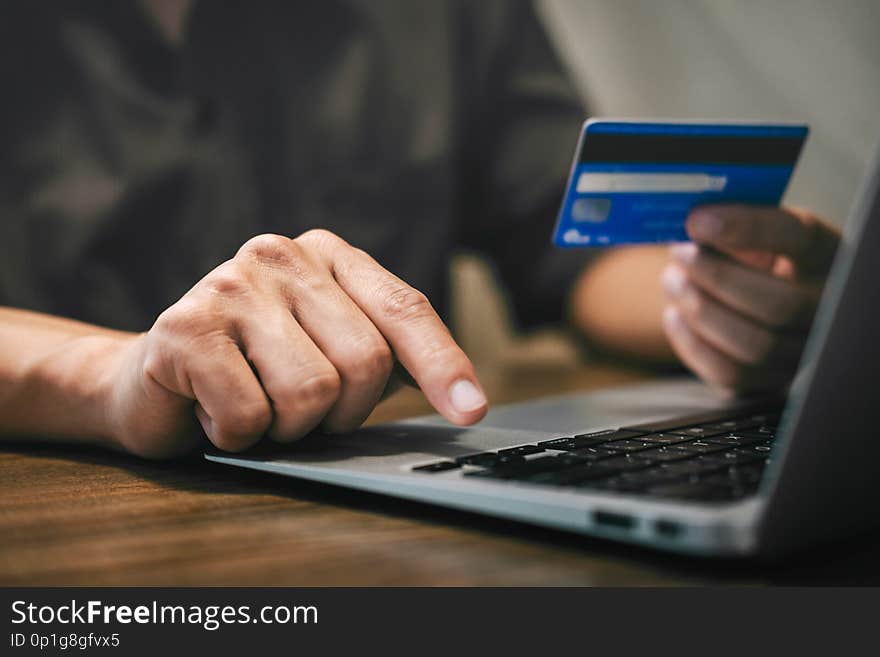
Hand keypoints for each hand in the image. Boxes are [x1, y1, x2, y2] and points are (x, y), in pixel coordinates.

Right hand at [103, 230, 486, 457]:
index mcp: (329, 256)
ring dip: (288, 427)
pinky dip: (239, 436)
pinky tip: (213, 410)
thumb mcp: (329, 354)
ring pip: (312, 393)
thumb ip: (385, 356)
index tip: (470, 410)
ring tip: (255, 403)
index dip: (442, 363)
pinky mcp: (186, 326)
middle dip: (340, 412)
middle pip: (365, 362)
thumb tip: (465, 396)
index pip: (404, 309)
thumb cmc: (255, 374)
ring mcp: (231, 284)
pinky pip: (250, 416)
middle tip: (299, 411)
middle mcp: (282, 255)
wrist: (150, 384)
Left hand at [661, 205, 839, 393]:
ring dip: (701, 312)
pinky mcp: (769, 381)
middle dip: (718, 279)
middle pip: (780, 305)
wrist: (754, 296)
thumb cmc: (751, 257)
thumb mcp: (752, 233)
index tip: (697, 221)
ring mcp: (801, 350)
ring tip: (672, 281)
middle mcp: (825, 307)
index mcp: (825, 254)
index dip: (746, 228)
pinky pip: (730, 374)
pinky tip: (675, 315)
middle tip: (680, 255)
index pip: (797, 237)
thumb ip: (730, 224)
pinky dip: (693, 344)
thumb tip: (690, 222)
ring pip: (756, 345)